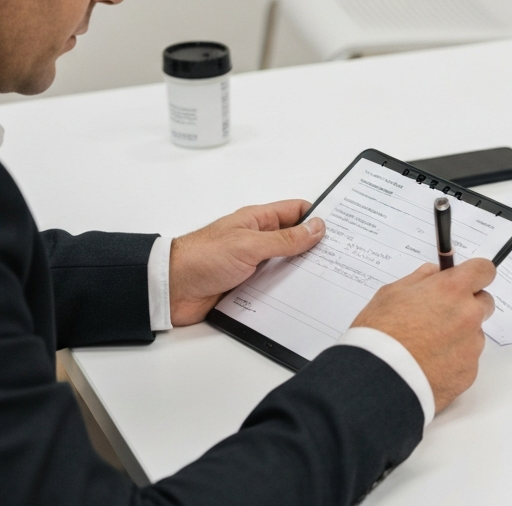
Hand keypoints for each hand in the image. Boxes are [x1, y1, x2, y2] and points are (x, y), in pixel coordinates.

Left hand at [169, 200, 325, 325]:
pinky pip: (274, 289)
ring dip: (300, 274)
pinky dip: (286, 293)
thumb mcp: (249, 245)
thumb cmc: (200, 258)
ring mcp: (253, 265)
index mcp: (258, 221)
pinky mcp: (247, 287)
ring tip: (325, 282)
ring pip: (287, 267)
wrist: (170, 289)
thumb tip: (316, 227)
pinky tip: (300, 300)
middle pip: (296, 242)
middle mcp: (257, 241)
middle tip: (340, 259)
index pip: (296, 212)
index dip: (318, 217)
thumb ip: (285, 239)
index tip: (341, 228)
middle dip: (315, 249)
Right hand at [351, 259, 496, 412]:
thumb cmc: (380, 334)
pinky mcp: (469, 372)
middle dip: (468, 305)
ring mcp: (471, 346)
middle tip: (441, 315)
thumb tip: (436, 274)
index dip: (475, 274)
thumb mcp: (391, 293)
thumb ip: (421, 279)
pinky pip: (467, 360)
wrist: (378, 380)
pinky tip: (429, 365)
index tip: (466, 280)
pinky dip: (453, 360)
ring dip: (459, 335)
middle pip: (484, 303)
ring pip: (474, 334)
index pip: (483, 270)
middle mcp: (469, 316)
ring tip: (427, 347)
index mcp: (452, 290)